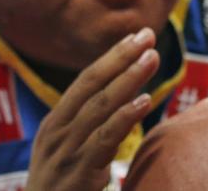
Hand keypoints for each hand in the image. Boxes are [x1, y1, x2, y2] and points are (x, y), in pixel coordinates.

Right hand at [26, 28, 160, 190]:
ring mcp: (65, 151)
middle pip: (91, 85)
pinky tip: (143, 101)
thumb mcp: (66, 156)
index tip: (136, 36)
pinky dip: (124, 117)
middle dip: (121, 57)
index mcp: (54, 124)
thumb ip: (87, 131)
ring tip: (152, 58)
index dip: (112, 56)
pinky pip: (103, 139)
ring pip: (100, 106)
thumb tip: (121, 104)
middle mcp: (56, 132)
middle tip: (148, 34)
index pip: (85, 81)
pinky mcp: (78, 173)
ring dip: (129, 79)